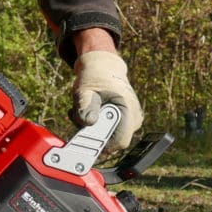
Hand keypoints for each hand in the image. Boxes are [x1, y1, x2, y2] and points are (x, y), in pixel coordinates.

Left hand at [72, 30, 142, 151]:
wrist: (103, 68)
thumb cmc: (96, 76)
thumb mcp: (86, 90)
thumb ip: (86, 107)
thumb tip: (88, 122)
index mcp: (129, 111)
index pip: (119, 142)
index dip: (101, 144)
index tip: (83, 137)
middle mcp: (134, 120)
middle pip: (112, 142)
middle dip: (93, 134)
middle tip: (78, 117)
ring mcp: (130, 122)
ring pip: (108, 138)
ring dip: (92, 130)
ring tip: (83, 111)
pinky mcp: (124, 123)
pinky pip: (108, 133)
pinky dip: (95, 127)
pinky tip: (89, 113)